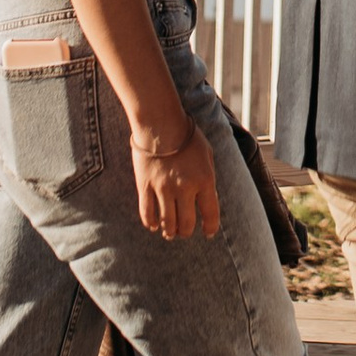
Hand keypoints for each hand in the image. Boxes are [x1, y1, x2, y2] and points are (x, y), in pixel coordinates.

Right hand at [134, 122, 221, 242]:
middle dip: (186, 232)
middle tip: (184, 232)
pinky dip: (150, 223)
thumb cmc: (186, 135)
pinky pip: (147, 212)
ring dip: (169, 231)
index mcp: (204, 180)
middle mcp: (185, 188)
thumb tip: (207, 196)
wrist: (160, 123)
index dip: (210, 227)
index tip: (208, 233)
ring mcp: (163, 188)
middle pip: (186, 223)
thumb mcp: (207, 154)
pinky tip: (153, 226)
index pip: (210, 213)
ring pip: (166, 222)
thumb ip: (208, 176)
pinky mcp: (145, 186)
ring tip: (169, 233)